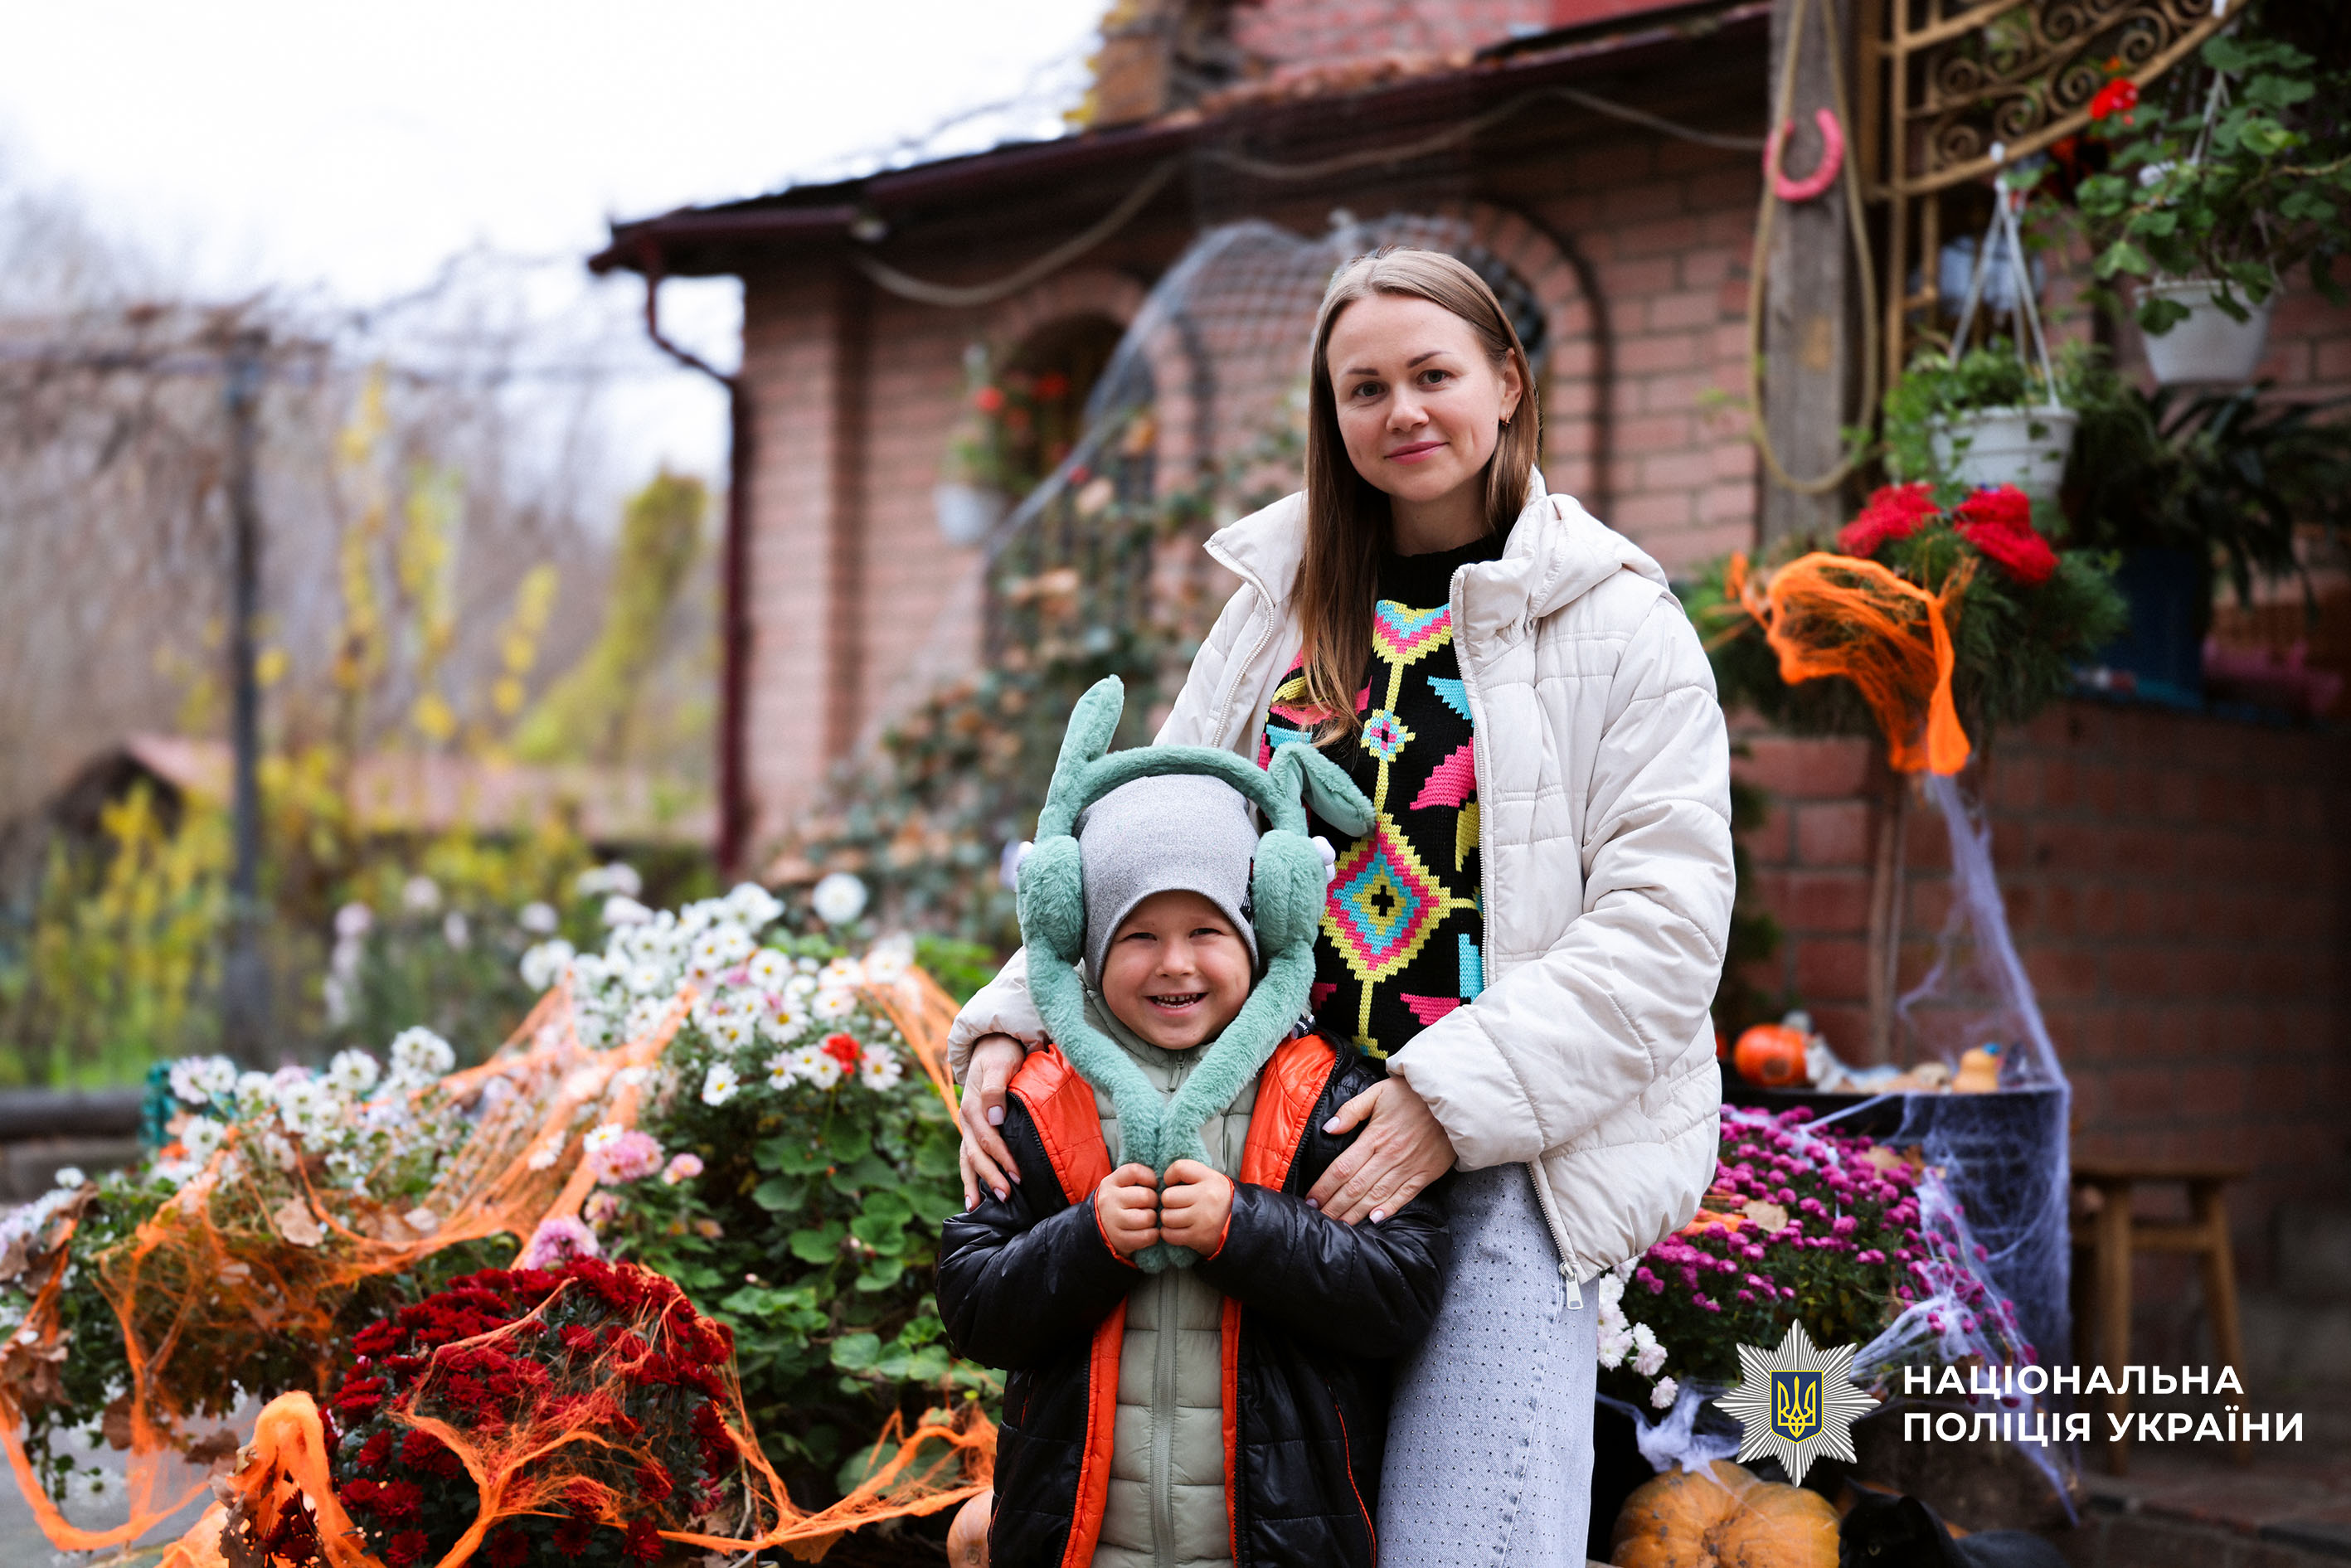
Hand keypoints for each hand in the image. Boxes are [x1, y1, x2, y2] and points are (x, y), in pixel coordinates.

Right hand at [957, 1035, 1027, 1206]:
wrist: (991, 1043)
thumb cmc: (1001, 1053)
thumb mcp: (999, 1063)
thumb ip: (995, 1089)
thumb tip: (995, 1118)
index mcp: (972, 1106)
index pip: (988, 1139)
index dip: (1003, 1158)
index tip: (1018, 1175)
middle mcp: (966, 1119)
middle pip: (976, 1154)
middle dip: (990, 1177)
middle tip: (1006, 1196)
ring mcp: (967, 1126)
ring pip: (967, 1159)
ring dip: (975, 1182)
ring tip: (978, 1207)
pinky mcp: (972, 1129)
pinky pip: (967, 1156)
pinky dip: (969, 1176)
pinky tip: (973, 1196)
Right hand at [1095, 1164, 1161, 1257]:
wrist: (1099, 1228)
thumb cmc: (1119, 1203)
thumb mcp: (1120, 1186)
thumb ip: (1138, 1179)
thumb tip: (1166, 1182)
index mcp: (1110, 1183)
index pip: (1134, 1172)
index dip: (1150, 1177)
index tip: (1152, 1185)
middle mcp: (1109, 1200)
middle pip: (1146, 1196)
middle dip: (1154, 1201)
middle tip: (1152, 1205)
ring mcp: (1112, 1221)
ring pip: (1147, 1218)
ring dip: (1154, 1219)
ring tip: (1149, 1219)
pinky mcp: (1119, 1239)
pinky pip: (1146, 1236)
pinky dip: (1154, 1235)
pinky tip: (1150, 1232)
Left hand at [1158, 1159, 1233, 1254]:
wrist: (1243, 1226)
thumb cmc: (1221, 1201)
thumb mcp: (1213, 1180)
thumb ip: (1191, 1176)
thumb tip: (1162, 1181)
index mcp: (1210, 1179)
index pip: (1179, 1168)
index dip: (1169, 1176)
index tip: (1172, 1183)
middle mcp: (1207, 1197)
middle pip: (1167, 1196)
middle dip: (1168, 1202)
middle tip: (1177, 1205)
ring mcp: (1203, 1218)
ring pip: (1166, 1217)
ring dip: (1168, 1219)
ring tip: (1178, 1218)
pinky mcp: (1199, 1237)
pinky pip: (1169, 1235)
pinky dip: (1169, 1233)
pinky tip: (1177, 1230)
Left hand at [1303, 1075, 1455, 1224]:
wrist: (1454, 1099)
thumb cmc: (1413, 1094)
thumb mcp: (1378, 1092)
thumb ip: (1352, 1110)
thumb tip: (1328, 1128)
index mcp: (1374, 1137)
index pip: (1342, 1168)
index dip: (1324, 1186)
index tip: (1310, 1200)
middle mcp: (1389, 1156)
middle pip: (1355, 1187)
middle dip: (1334, 1205)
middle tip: (1318, 1219)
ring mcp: (1408, 1167)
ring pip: (1376, 1196)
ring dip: (1355, 1213)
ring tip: (1339, 1226)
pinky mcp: (1425, 1174)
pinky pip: (1404, 1196)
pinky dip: (1388, 1209)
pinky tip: (1374, 1220)